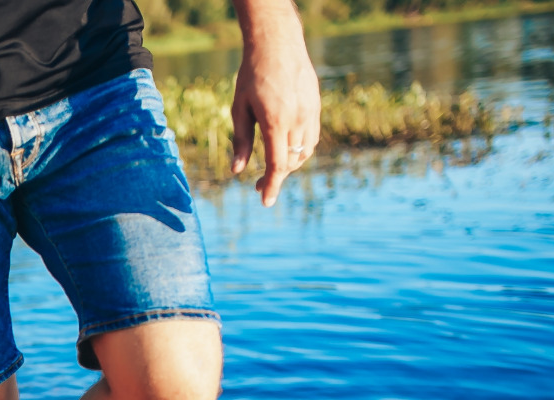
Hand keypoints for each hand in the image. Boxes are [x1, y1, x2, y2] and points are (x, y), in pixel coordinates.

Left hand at [230, 8, 320, 206]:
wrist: (278, 44)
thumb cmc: (252, 75)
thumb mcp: (239, 108)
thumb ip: (240, 141)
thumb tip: (236, 171)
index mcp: (276, 122)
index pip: (277, 164)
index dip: (271, 186)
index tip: (265, 202)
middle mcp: (297, 119)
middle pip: (291, 162)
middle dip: (276, 178)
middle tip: (257, 186)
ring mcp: (310, 113)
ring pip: (304, 152)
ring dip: (290, 166)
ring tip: (272, 168)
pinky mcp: (316, 106)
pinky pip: (312, 138)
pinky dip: (300, 151)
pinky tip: (287, 151)